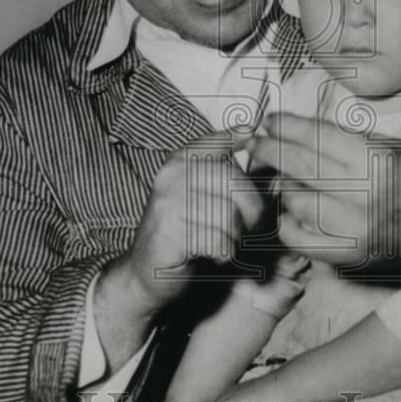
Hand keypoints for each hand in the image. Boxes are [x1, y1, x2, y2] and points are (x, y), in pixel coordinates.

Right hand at [111, 133, 266, 314]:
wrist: (147, 273)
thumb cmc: (185, 235)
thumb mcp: (205, 195)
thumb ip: (227, 169)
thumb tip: (253, 128)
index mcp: (181, 161)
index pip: (220, 142)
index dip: (239, 141)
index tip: (252, 138)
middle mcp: (172, 176)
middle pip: (235, 182)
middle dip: (253, 211)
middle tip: (247, 230)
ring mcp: (168, 203)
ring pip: (229, 215)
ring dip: (236, 237)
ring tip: (225, 243)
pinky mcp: (169, 233)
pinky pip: (217, 241)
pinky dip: (224, 254)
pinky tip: (213, 255)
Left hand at [247, 112, 400, 270]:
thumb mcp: (383, 143)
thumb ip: (341, 140)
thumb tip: (290, 131)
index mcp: (373, 158)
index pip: (316, 137)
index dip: (286, 127)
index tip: (268, 121)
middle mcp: (363, 192)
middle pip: (301, 166)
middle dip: (271, 150)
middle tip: (255, 142)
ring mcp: (355, 227)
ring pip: (297, 202)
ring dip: (284, 188)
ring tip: (283, 179)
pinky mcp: (349, 254)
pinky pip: (301, 239)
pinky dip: (288, 223)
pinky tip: (289, 212)